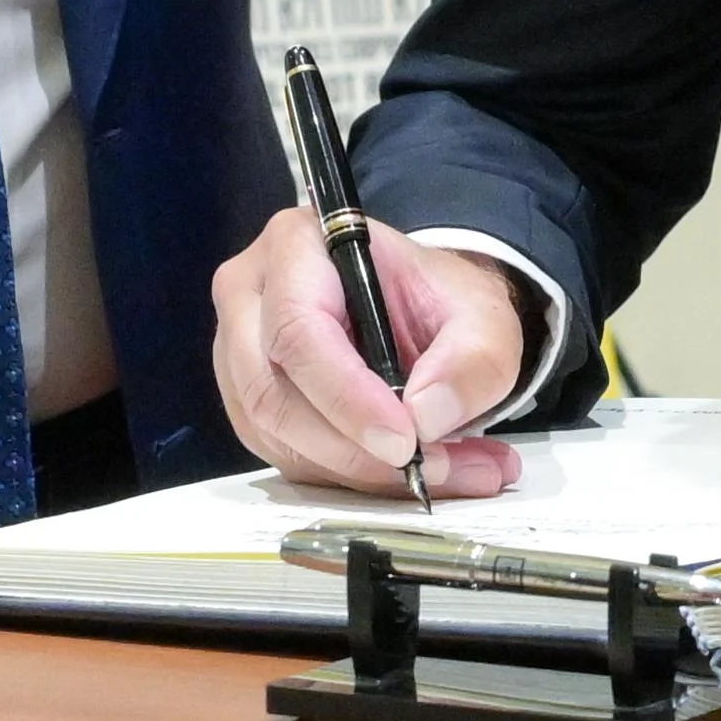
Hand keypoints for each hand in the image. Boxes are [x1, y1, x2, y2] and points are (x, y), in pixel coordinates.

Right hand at [207, 208, 532, 499]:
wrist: (421, 311)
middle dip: (352, 446)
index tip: (405, 441)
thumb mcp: (484, 317)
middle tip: (427, 468)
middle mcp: (249, 294)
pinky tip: (399, 472)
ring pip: (274, 433)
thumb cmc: (438, 300)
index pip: (299, 329)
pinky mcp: (246, 402)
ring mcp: (236, 351)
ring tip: (437, 472)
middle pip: (271, 391)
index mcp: (298, 245)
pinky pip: (280, 454)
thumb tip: (427, 415)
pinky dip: (343, 475)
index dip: (346, 396)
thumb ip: (473, 359)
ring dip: (355, 469)